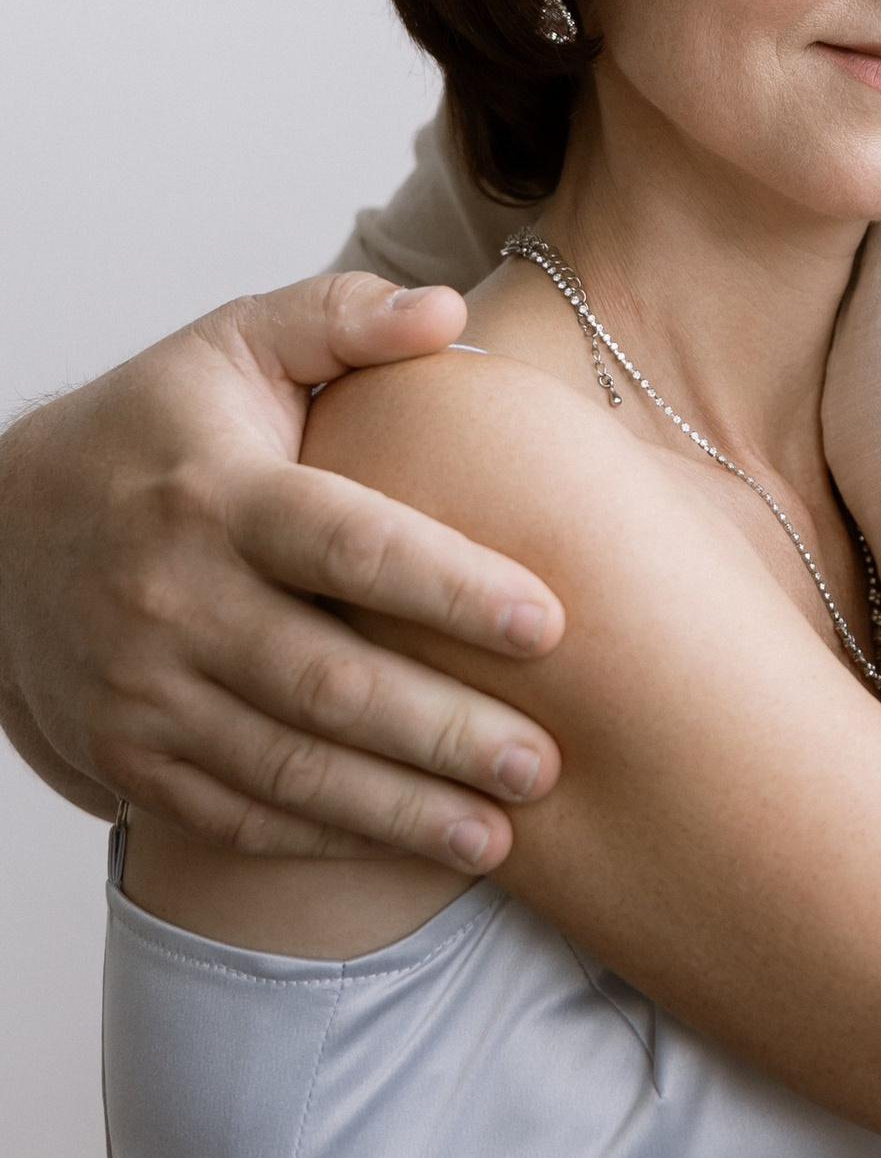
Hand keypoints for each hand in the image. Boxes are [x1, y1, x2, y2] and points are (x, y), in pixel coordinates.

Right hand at [0, 275, 564, 862]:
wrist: (0, 529)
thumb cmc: (158, 431)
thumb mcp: (234, 345)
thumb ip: (342, 320)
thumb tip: (447, 311)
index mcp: (217, 494)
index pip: (349, 544)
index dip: (451, 588)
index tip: (550, 624)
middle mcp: (173, 598)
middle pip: (328, 681)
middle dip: (444, 731)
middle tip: (547, 763)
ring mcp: (142, 689)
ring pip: (286, 766)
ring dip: (399, 809)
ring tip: (501, 834)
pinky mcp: (127, 754)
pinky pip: (236, 811)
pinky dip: (325, 837)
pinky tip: (409, 846)